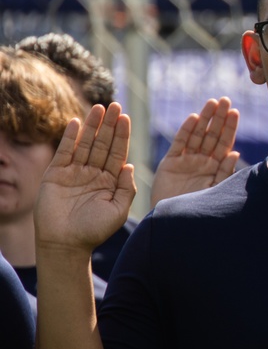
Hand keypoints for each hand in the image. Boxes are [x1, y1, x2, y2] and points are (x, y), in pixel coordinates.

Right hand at [35, 103, 135, 251]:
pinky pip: (64, 152)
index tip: (126, 117)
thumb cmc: (95, 230)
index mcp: (110, 180)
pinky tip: (77, 123)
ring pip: (85, 144)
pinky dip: (70, 138)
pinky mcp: (56, 174)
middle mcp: (93, 173)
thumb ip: (126, 188)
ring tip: (98, 107)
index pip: (118, 152)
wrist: (66, 244)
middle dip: (109, 125)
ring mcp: (74, 172)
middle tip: (114, 105)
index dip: (122, 135)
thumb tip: (129, 165)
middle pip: (103, 143)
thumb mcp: (118, 210)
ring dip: (91, 126)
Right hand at [150, 97, 239, 207]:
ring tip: (211, 103)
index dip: (229, 128)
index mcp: (215, 168)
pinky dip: (185, 131)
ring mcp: (187, 161)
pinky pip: (179, 144)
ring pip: (197, 135)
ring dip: (204, 119)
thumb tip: (235, 152)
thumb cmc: (198, 211)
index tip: (235, 112)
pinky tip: (193, 118)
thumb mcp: (214, 191)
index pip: (224, 144)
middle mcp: (202, 161)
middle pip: (212, 135)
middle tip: (225, 100)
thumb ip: (224, 172)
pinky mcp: (170, 163)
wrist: (173, 223)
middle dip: (218, 118)